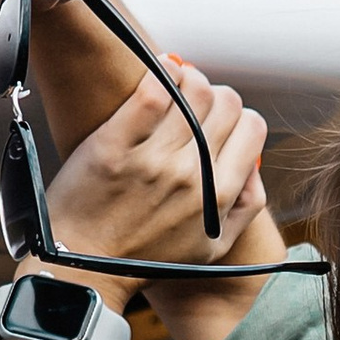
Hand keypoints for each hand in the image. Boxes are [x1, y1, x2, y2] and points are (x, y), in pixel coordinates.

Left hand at [44, 58, 272, 306]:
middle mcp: (192, 175)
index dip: (240, 117)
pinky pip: (151, 92)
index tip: (220, 121)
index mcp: (219, 197)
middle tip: (195, 103)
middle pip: (226, 102)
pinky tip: (158, 72)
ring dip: (188, 78)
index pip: (253, 128)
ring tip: (175, 85)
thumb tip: (254, 162)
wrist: (86, 267)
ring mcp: (154, 158)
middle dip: (215, 95)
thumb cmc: (146, 258)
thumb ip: (246, 206)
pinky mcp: (116, 144)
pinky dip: (160, 72)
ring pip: (194, 89)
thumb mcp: (212, 248)